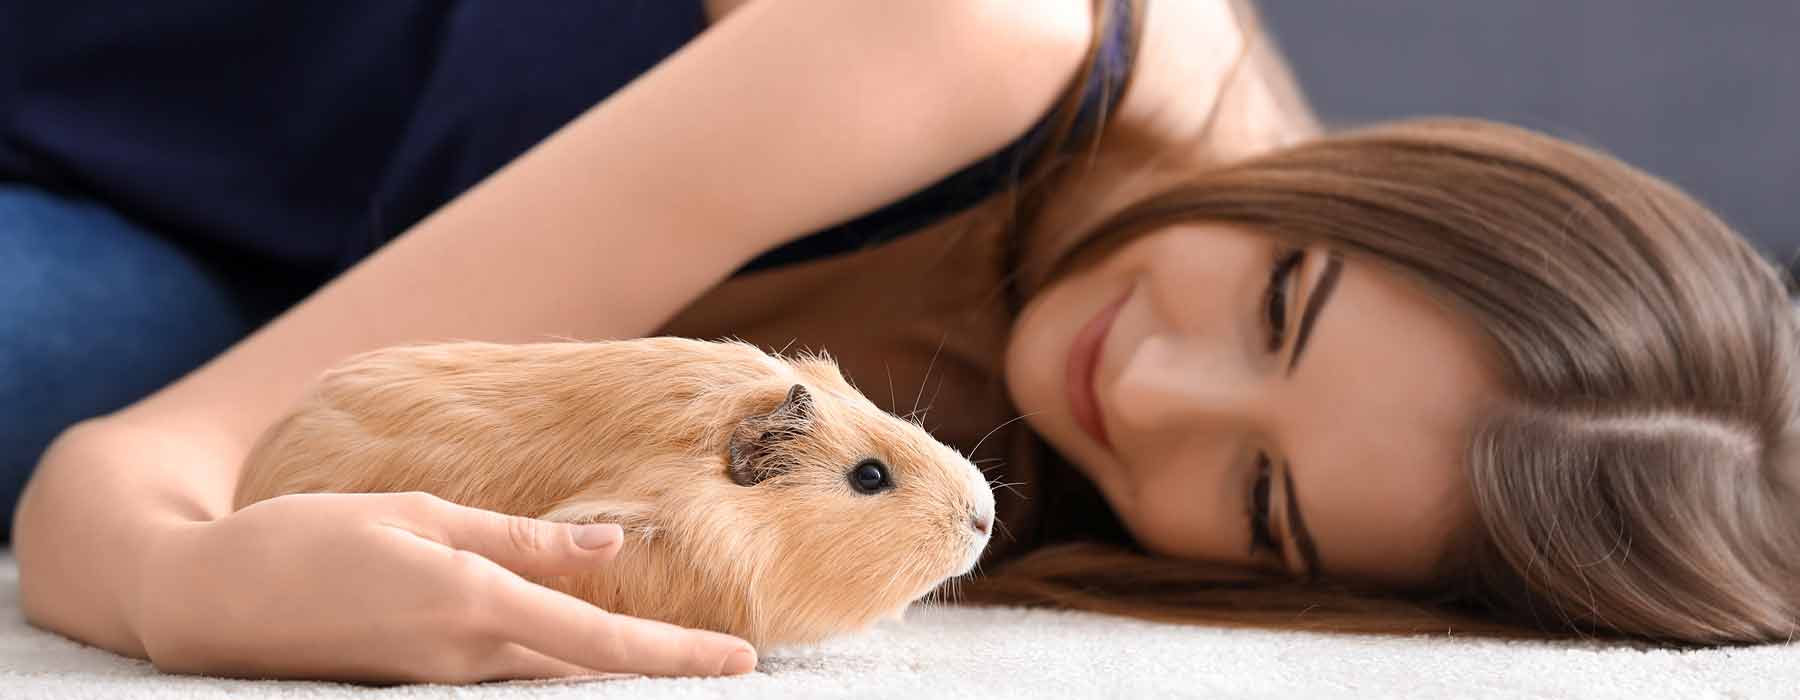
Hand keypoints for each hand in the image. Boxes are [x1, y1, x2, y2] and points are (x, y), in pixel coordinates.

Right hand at [131, 491, 756, 682]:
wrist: (200, 601)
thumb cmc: (304, 539)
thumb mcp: (418, 513)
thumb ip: (519, 539)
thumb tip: (613, 540)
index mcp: (475, 606)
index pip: (600, 640)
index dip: (676, 655)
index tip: (741, 664)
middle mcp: (466, 658)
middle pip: (587, 674)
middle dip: (658, 671)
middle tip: (730, 664)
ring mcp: (439, 682)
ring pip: (550, 681)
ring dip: (612, 673)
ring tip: (679, 658)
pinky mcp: (416, 686)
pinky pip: (507, 680)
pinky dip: (557, 669)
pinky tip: (584, 655)